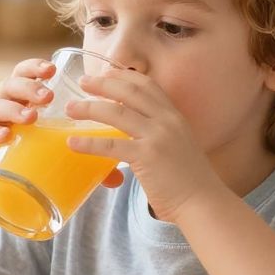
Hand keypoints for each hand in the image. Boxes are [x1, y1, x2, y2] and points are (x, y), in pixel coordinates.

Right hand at [0, 58, 54, 198]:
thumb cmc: (17, 160)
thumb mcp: (39, 144)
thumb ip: (67, 146)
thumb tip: (113, 170)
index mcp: (14, 98)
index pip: (21, 73)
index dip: (34, 68)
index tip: (52, 70)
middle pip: (10, 86)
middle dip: (29, 88)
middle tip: (48, 97)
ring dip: (14, 109)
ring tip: (31, 117)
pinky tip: (5, 136)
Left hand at [63, 69, 222, 223]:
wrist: (204, 202)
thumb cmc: (189, 181)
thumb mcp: (178, 146)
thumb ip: (158, 136)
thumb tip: (132, 136)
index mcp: (174, 116)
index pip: (148, 85)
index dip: (124, 76)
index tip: (106, 72)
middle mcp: (167, 121)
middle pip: (129, 92)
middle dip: (103, 84)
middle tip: (83, 82)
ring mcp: (157, 137)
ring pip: (116, 113)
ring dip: (89, 108)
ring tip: (71, 109)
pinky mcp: (146, 157)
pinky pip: (110, 145)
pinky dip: (88, 142)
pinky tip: (73, 143)